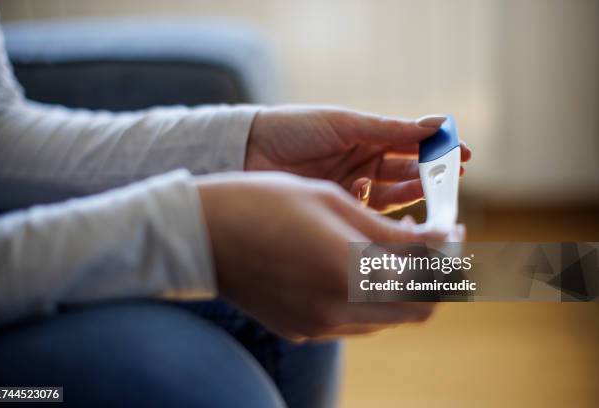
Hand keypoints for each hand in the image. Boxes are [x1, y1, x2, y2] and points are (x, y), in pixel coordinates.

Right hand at [196, 172, 462, 339]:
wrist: (201, 233)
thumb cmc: (262, 202)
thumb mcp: (331, 201)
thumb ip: (387, 229)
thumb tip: (435, 240)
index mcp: (349, 269)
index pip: (429, 278)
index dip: (451, 256)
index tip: (454, 233)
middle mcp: (338, 308)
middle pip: (417, 310)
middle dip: (434, 279)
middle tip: (430, 246)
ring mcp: (318, 325)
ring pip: (388, 317)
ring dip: (403, 288)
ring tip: (391, 248)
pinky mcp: (302, 330)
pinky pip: (355, 320)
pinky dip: (370, 297)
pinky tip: (356, 266)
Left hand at [246, 106, 470, 212]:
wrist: (248, 151)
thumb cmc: (294, 129)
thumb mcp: (344, 125)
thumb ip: (387, 129)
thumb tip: (434, 125)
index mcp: (366, 138)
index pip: (411, 146)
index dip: (437, 151)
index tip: (464, 155)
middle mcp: (363, 165)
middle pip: (407, 173)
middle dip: (432, 177)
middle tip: (455, 182)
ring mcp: (352, 189)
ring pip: (392, 196)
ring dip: (413, 194)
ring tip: (433, 195)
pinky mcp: (337, 210)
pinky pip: (367, 213)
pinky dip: (377, 210)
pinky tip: (379, 202)